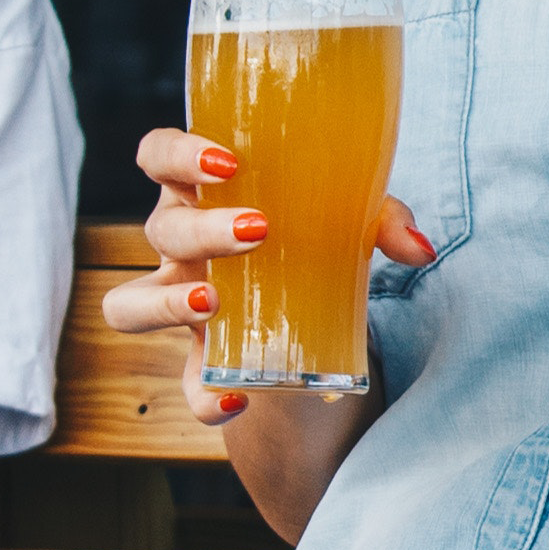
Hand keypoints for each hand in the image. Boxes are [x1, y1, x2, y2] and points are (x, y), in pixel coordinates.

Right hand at [98, 128, 435, 425]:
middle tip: (258, 230)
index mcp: (206, 193)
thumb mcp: (349, 220)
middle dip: (203, 228)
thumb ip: (382, 223)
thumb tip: (419, 249)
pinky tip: (237, 396)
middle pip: (161, 228)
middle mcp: (180, 246)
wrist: (316, 318)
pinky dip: (204, 396)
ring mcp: (182, 304)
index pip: (159, 155)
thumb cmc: (316, 239)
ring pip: (128, 304)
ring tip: (214, 301)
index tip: (225, 161)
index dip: (176, 153)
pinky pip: (184, 385)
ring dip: (166, 302)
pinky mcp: (201, 361)